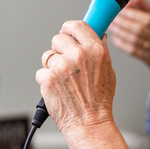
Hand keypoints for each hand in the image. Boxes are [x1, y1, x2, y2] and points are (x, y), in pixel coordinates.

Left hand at [36, 19, 117, 135]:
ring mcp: (61, 67)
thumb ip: (101, 50)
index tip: (67, 31)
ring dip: (52, 66)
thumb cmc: (99, 101)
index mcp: (95, 50)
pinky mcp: (48, 78)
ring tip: (64, 80)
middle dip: (59, 49)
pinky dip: (46, 80)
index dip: (69, 28)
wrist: (89, 123)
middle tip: (65, 62)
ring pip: (47, 56)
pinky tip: (57, 88)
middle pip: (58, 38)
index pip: (77, 25)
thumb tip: (98, 35)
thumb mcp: (109, 70)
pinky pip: (41, 71)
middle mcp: (78, 55)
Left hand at [107, 0, 149, 76]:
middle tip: (113, 15)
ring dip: (120, 31)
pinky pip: (133, 51)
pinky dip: (123, 44)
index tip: (124, 8)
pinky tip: (115, 39)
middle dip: (124, 21)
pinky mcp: (149, 59)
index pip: (149, 19)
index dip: (135, 13)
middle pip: (139, 28)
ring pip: (134, 39)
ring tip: (111, 24)